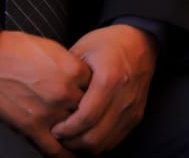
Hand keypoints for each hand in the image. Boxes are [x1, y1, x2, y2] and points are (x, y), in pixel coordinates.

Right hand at [0, 30, 90, 156]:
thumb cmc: (20, 50)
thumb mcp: (57, 51)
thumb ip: (74, 68)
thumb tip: (86, 82)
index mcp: (74, 71)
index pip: (99, 89)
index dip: (98, 94)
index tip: (98, 98)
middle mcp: (65, 93)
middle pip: (89, 110)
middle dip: (91, 114)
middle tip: (94, 119)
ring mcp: (48, 111)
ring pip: (75, 130)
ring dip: (79, 134)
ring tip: (85, 138)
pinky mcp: (30, 126)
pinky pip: (54, 148)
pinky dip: (65, 155)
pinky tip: (71, 156)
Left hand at [51, 25, 157, 152]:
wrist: (141, 41)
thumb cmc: (109, 43)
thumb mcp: (83, 48)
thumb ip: (67, 74)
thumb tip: (47, 99)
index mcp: (110, 78)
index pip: (85, 117)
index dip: (66, 129)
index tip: (53, 128)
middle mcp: (125, 97)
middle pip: (95, 137)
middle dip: (72, 142)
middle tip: (59, 136)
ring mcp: (132, 108)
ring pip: (104, 144)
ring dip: (84, 147)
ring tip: (71, 137)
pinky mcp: (137, 115)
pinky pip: (115, 141)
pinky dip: (98, 145)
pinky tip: (86, 136)